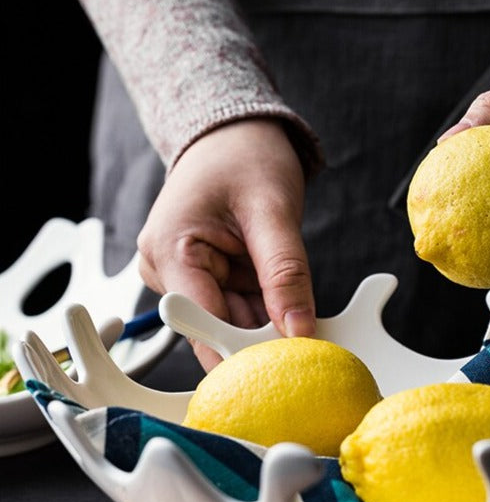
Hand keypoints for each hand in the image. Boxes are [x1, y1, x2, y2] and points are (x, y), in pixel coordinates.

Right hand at [136, 119, 314, 370]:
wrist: (233, 132)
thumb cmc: (245, 155)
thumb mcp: (272, 210)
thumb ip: (286, 273)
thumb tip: (300, 331)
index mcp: (168, 250)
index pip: (202, 322)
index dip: (242, 351)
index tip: (284, 368)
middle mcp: (165, 269)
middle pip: (217, 328)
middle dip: (264, 339)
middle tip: (311, 351)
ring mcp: (183, 275)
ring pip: (232, 323)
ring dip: (268, 326)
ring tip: (308, 325)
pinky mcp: (204, 277)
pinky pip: (239, 309)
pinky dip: (267, 312)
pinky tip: (293, 311)